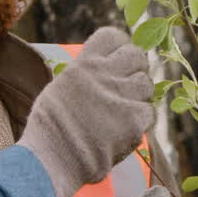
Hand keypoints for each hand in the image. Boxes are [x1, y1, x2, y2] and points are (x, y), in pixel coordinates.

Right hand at [17, 27, 153, 196]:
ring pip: (146, 84)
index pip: (113, 36)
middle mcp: (104, 74)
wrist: (52, 159)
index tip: (118, 57)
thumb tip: (98, 69)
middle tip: (125, 84)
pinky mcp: (134, 120)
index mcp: (84, 64)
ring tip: (122, 110)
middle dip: (134, 68)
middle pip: (137, 55)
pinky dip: (139, 121)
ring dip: (138, 95)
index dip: (119, 46)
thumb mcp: (59, 88)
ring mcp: (121, 97)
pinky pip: (148, 112)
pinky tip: (123, 129)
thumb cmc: (49, 128)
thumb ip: (82, 75)